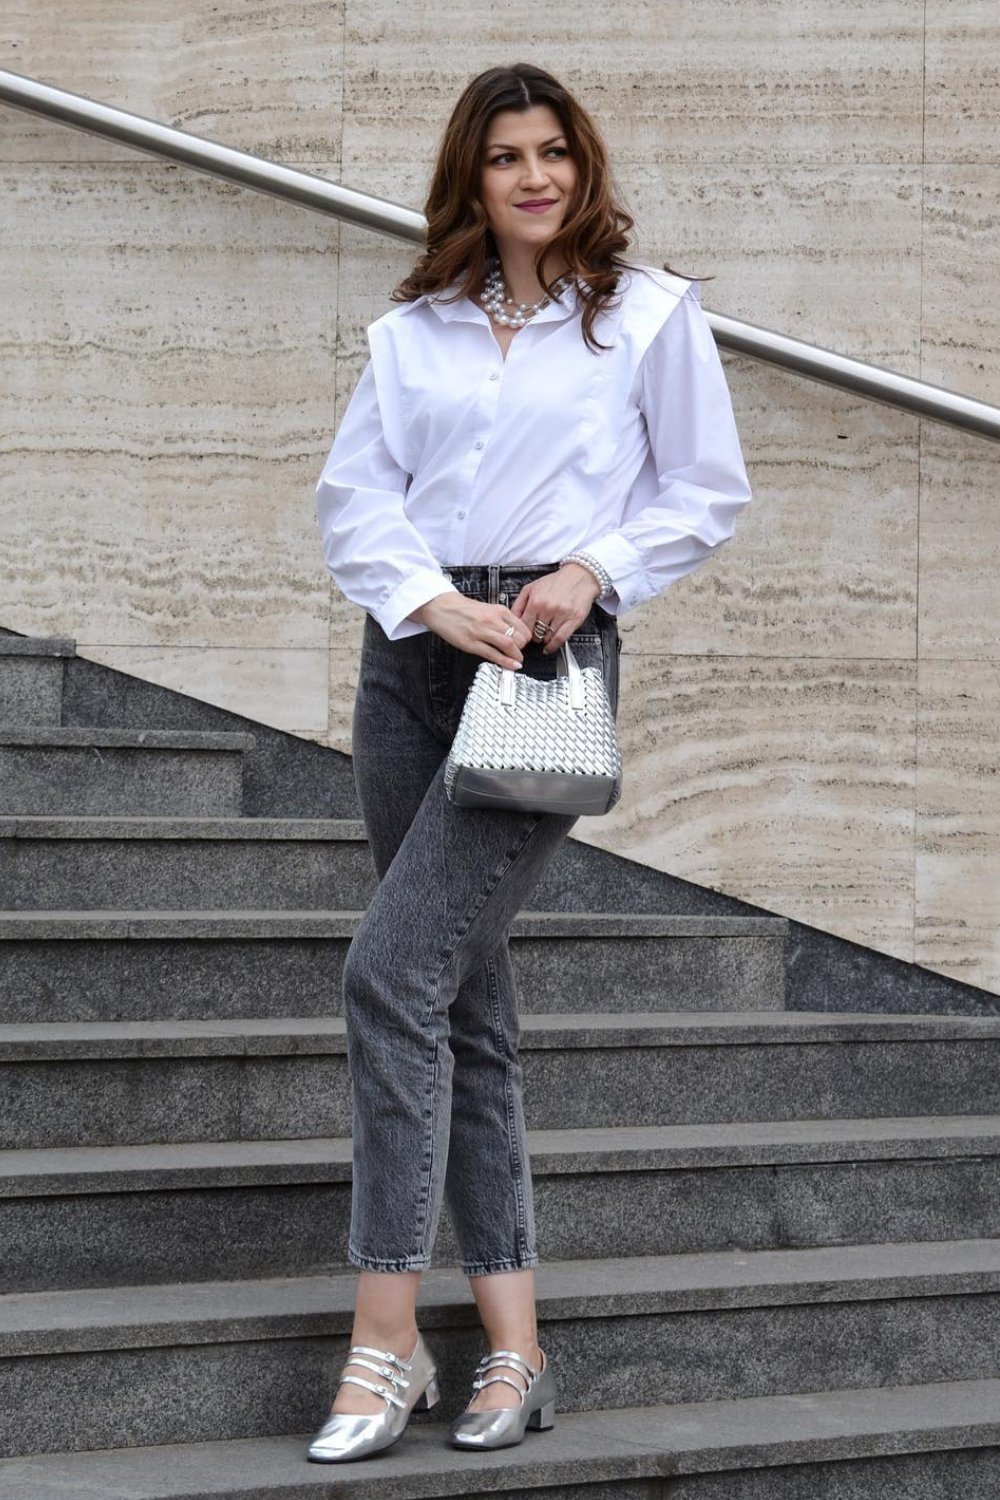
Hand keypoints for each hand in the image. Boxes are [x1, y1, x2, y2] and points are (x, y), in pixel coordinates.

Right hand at [409, 591, 533, 669]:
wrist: (442, 607)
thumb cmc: (463, 608)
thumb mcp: (488, 608)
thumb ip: (501, 619)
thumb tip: (515, 633)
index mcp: (498, 610)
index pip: (522, 626)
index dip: (526, 638)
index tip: (525, 643)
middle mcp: (492, 620)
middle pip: (518, 636)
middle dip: (523, 648)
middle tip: (520, 652)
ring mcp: (481, 632)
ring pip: (508, 645)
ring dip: (516, 656)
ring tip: (517, 660)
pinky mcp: (471, 643)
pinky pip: (492, 654)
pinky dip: (505, 662)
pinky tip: (511, 666)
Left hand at [509, 564, 600, 653]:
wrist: (579, 576)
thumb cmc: (556, 581)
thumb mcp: (531, 587)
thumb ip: (519, 603)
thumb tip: (511, 618)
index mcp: (536, 601)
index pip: (523, 625)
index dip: (521, 632)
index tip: (522, 635)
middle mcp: (548, 608)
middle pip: (534, 633)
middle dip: (532, 636)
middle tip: (533, 635)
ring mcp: (562, 614)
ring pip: (547, 637)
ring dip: (543, 640)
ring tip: (543, 636)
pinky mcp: (574, 619)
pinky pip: (561, 638)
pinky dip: (553, 646)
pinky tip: (549, 647)